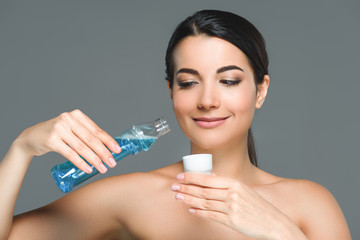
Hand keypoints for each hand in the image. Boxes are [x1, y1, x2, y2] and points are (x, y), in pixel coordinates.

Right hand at [14, 109, 120, 173]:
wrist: (31, 138)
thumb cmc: (56, 135)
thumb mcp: (71, 130)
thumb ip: (86, 135)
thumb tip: (107, 148)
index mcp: (77, 115)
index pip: (96, 130)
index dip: (109, 141)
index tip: (118, 150)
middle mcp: (69, 119)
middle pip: (91, 139)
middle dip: (104, 152)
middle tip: (112, 163)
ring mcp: (59, 128)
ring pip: (82, 147)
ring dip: (94, 159)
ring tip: (103, 168)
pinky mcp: (52, 140)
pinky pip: (70, 153)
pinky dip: (81, 162)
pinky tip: (88, 168)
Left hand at [171, 172, 302, 238]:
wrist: (275, 223)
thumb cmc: (258, 207)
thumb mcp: (244, 190)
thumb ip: (227, 184)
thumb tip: (210, 177)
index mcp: (235, 183)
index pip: (208, 179)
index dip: (192, 177)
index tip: (180, 176)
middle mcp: (233, 194)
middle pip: (204, 190)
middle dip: (186, 188)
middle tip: (173, 186)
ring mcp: (233, 207)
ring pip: (205, 202)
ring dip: (189, 200)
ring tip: (178, 197)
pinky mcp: (232, 220)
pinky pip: (211, 215)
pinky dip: (199, 213)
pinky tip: (191, 210)